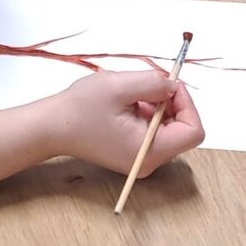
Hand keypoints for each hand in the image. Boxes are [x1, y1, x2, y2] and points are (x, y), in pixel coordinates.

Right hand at [46, 71, 204, 176]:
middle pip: (183, 129)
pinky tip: (127, 103)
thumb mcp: (120, 86)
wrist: (52, 126)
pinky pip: (155, 130)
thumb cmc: (80, 109)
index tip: (168, 85)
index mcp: (149, 151)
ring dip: (158, 105)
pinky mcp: (134, 152)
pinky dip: (149, 112)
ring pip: (169, 127)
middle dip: (171, 102)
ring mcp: (141, 159)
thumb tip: (174, 85)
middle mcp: (149, 161)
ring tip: (132, 95)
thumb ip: (154, 83)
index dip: (187, 104)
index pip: (193, 131)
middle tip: (150, 84)